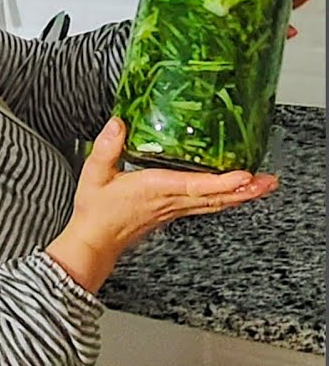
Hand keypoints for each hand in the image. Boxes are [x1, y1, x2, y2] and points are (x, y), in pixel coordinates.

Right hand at [46, 118, 277, 293]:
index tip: (244, 176)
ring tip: (264, 185)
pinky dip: (226, 199)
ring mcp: (174, 210)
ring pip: (215, 203)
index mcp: (154, 189)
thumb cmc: (96, 211)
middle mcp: (170, 201)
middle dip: (245, 190)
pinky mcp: (173, 213)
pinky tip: (236, 194)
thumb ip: (107, 148)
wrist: (95, 241)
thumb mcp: (95, 174)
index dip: (221, 181)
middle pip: (215, 197)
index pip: (194, 186)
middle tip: (269, 181)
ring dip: (241, 196)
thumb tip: (118, 124)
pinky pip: (207, 206)